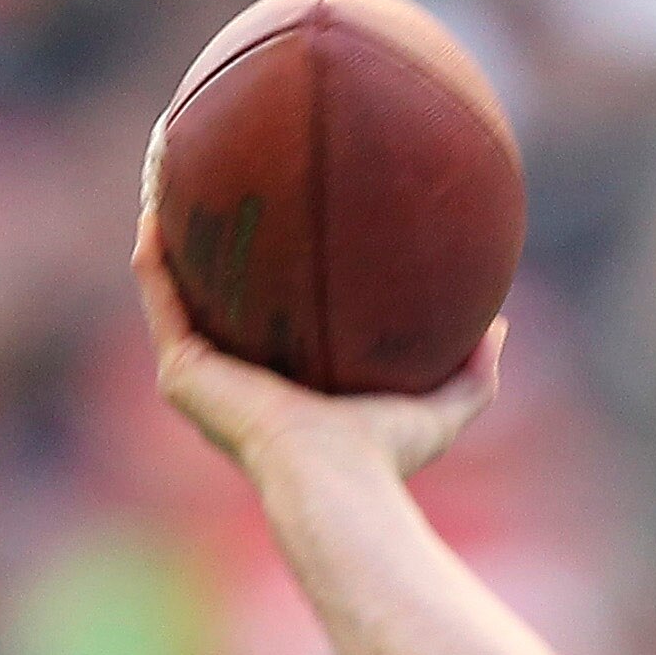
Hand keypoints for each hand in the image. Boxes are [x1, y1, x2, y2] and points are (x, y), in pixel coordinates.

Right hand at [132, 193, 500, 487]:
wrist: (337, 477)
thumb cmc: (386, 456)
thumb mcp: (441, 409)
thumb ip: (474, 374)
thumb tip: (501, 326)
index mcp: (285, 391)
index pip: (272, 327)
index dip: (270, 281)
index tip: (277, 229)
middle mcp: (236, 385)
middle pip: (217, 304)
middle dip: (213, 250)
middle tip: (219, 192)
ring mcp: (203, 380)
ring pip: (178, 294)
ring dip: (171, 238)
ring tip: (170, 177)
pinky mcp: (183, 373)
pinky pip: (161, 299)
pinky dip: (154, 255)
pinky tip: (157, 205)